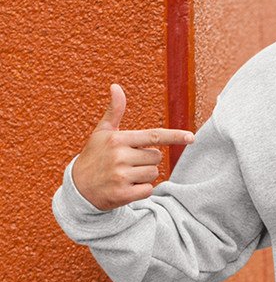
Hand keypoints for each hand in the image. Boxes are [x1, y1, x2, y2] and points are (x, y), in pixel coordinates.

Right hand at [71, 83, 194, 210]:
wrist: (78, 189)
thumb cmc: (94, 156)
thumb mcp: (102, 133)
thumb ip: (115, 111)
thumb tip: (116, 86)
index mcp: (117, 139)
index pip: (153, 136)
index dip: (174, 136)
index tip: (191, 137)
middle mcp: (119, 156)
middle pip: (157, 157)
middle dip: (147, 160)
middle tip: (127, 163)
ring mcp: (120, 176)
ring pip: (154, 174)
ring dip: (144, 176)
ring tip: (125, 175)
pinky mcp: (122, 194)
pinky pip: (148, 190)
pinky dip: (141, 190)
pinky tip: (126, 188)